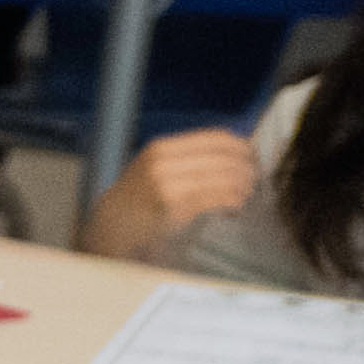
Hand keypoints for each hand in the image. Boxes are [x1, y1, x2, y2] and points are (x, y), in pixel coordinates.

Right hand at [93, 125, 263, 254]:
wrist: (111, 225)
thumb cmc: (139, 198)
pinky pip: (218, 197)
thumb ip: (189, 157)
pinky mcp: (174, 206)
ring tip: (245, 194)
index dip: (242, 146)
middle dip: (247, 169)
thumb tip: (238, 148)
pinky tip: (234, 207)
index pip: (217, 137)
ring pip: (225, 176)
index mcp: (162, 147)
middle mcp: (164, 161)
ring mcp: (167, 183)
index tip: (251, 158)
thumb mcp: (157, 166)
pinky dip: (233, 201)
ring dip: (243, 186)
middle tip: (253, 179)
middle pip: (226, 157)